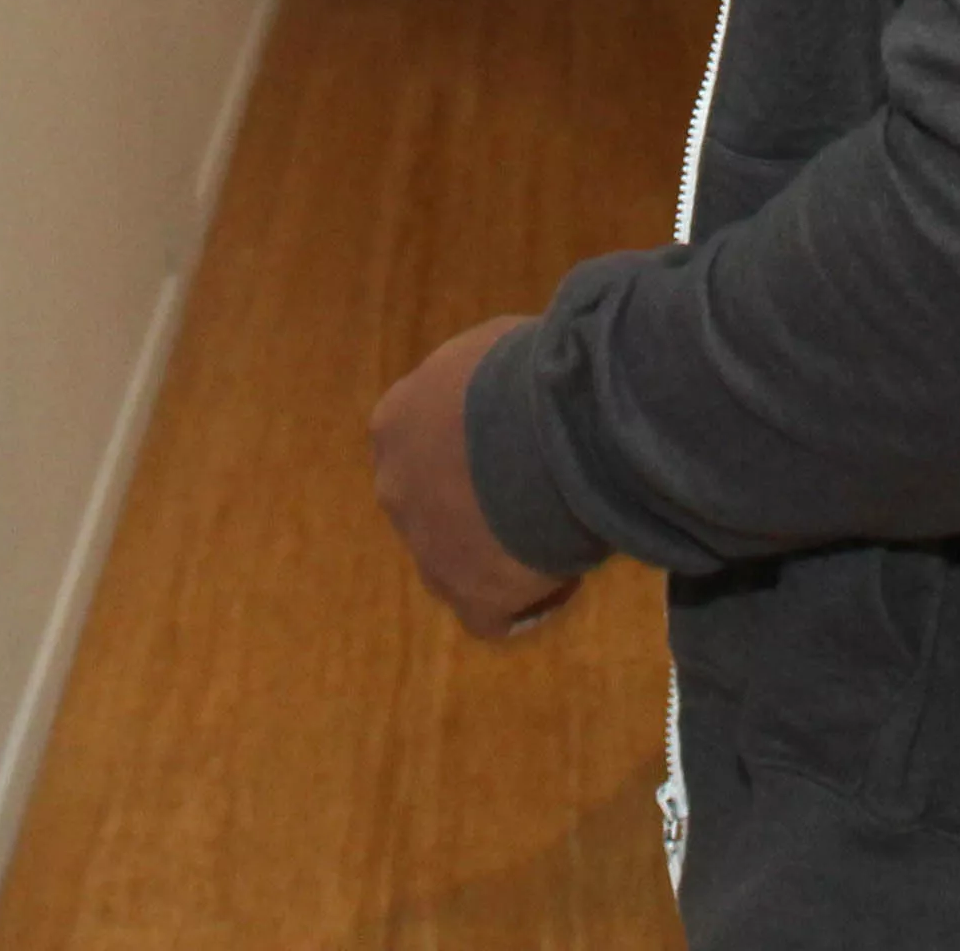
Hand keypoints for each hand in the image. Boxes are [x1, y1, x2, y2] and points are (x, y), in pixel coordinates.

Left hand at [370, 317, 582, 639]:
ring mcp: (427, 550)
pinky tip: (564, 576)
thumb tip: (509, 378)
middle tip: (531, 492)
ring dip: (495, 556)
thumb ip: (483, 376)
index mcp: (395, 422)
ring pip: (455, 565)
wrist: (548, 433)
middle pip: (431, 507)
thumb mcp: (493, 345)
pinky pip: (492, 614)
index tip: (508, 447)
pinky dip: (524, 601)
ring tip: (554, 536)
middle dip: (473, 504)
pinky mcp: (470, 598)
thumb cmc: (522, 373)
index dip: (464, 449)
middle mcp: (396, 488)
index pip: (418, 443)